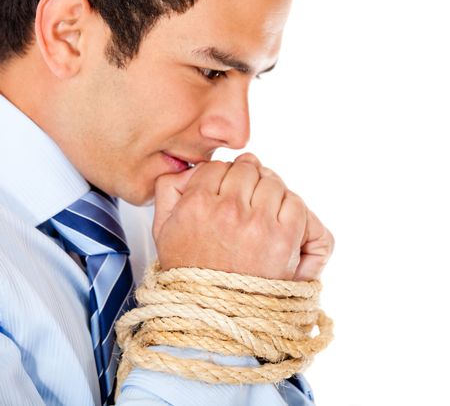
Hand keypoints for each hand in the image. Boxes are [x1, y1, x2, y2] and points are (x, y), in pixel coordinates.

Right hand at [152, 153, 332, 280]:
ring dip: (270, 192)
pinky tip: (278, 221)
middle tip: (247, 197)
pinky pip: (294, 202)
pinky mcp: (283, 238)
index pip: (218, 166)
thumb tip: (190, 170)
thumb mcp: (162, 229)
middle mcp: (228, 209)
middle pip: (248, 168)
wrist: (213, 316)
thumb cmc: (191, 275)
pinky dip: (290, 207)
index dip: (224, 175)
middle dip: (248, 179)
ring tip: (263, 212)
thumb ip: (169, 190)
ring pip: (273, 181)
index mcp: (197, 204)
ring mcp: (258, 223)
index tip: (228, 188)